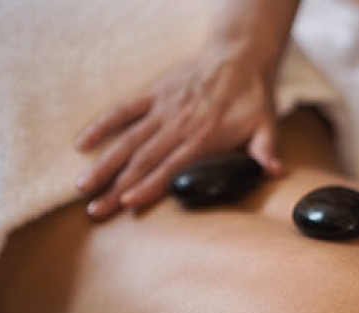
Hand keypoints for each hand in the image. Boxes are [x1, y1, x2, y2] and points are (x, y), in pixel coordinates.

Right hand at [75, 49, 281, 217]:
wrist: (239, 56)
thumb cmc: (253, 98)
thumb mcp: (267, 126)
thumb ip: (265, 153)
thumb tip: (276, 174)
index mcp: (204, 138)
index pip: (171, 168)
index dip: (148, 186)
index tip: (126, 204)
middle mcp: (178, 126)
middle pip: (143, 160)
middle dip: (117, 187)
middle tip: (96, 210)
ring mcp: (163, 109)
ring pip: (128, 140)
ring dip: (104, 164)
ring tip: (83, 186)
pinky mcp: (154, 94)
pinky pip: (123, 110)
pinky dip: (102, 125)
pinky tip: (82, 143)